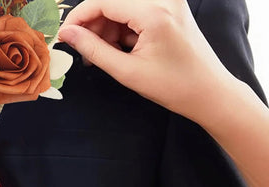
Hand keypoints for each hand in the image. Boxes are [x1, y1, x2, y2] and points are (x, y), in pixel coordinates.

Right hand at [59, 0, 234, 123]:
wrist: (208, 92)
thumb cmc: (172, 86)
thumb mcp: (127, 71)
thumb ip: (94, 50)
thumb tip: (68, 35)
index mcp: (153, 11)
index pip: (103, 0)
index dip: (78, 17)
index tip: (64, 36)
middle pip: (112, 1)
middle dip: (93, 25)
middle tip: (84, 52)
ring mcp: (168, 1)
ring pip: (122, 6)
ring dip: (106, 28)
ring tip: (101, 56)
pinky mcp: (170, 8)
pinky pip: (136, 11)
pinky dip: (122, 29)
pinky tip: (118, 50)